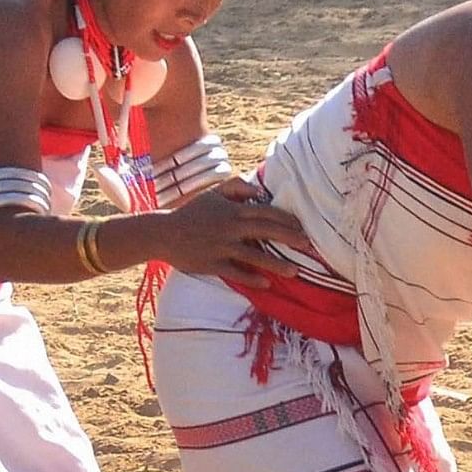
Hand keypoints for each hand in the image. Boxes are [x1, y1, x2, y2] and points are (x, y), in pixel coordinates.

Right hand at [146, 185, 311, 286]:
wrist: (162, 233)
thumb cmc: (190, 213)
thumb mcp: (212, 194)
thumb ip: (236, 187)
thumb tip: (259, 191)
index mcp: (231, 210)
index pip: (265, 212)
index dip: (286, 219)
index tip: (304, 226)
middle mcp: (229, 228)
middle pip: (266, 231)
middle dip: (290, 238)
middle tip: (309, 246)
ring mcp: (220, 247)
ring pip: (254, 255)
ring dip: (276, 264)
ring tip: (295, 271)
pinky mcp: (211, 264)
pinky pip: (235, 272)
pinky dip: (251, 278)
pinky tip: (266, 284)